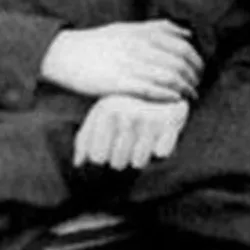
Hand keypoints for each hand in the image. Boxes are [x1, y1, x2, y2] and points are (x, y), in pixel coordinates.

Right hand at [40, 20, 203, 100]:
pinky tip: (174, 100)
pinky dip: (167, 96)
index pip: (182, 45)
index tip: (199, 70)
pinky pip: (151, 90)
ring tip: (189, 96)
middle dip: (194, 76)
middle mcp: (139, 46)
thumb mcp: (128, 28)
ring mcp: (130, 64)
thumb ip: (156, 28)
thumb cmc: (98, 42)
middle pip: (179, 62)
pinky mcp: (119, 83)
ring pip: (169, 77)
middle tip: (197, 86)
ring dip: (184, 89)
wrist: (66, 53)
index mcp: (143, 32)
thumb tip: (186, 32)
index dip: (196, 59)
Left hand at [74, 94, 189, 168]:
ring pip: (138, 162)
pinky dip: (162, 149)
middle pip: (117, 163)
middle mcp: (126, 113)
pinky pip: (160, 154)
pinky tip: (161, 137)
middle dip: (123, 157)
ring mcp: (148, 117)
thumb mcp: (103, 115)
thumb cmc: (128, 106)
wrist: (166, 85)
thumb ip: (84, 139)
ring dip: (142, 156)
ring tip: (144, 138)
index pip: (97, 158)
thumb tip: (78, 163)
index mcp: (106, 110)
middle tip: (131, 140)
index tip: (112, 143)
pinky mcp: (170, 122)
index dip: (105, 156)